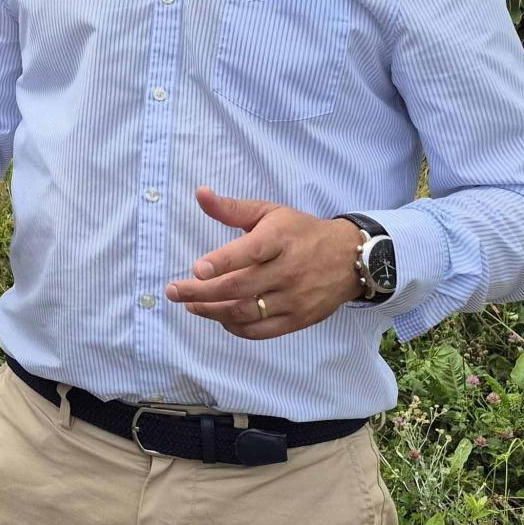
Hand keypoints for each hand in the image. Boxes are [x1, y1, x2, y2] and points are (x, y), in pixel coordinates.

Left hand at [163, 186, 364, 338]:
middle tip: (173, 291)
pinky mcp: (298, 319)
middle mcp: (288, 270)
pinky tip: (219, 317)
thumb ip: (232, 208)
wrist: (350, 259)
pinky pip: (260, 331)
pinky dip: (235, 327)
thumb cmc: (301, 232)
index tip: (196, 270)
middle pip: (239, 287)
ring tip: (190, 305)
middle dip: (201, 292)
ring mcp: (294, 298)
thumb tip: (200, 193)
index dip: (221, 262)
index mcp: (280, 239)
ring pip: (246, 312)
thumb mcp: (270, 212)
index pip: (249, 253)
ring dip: (212, 311)